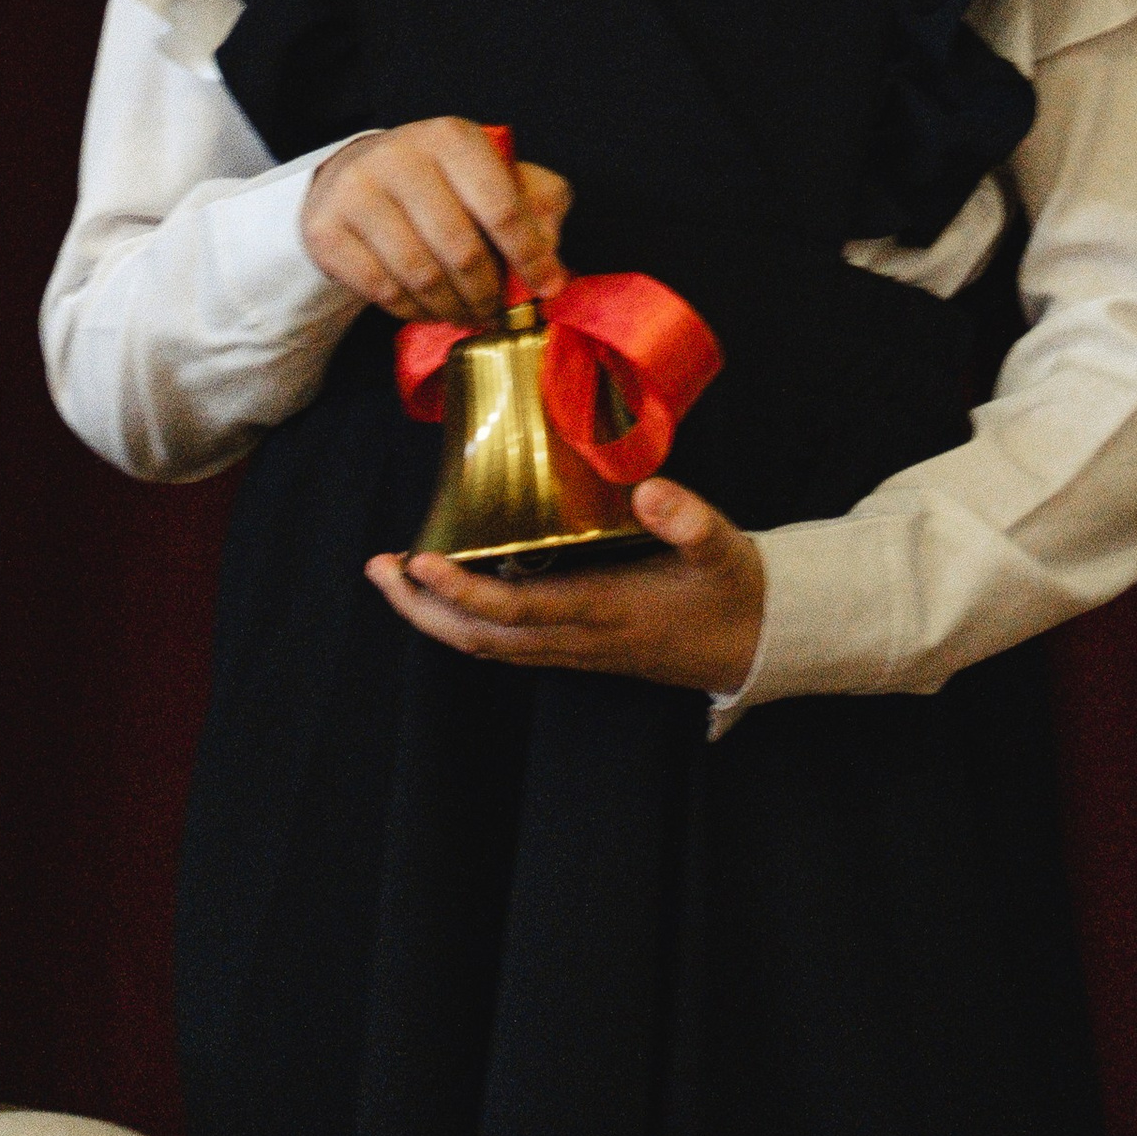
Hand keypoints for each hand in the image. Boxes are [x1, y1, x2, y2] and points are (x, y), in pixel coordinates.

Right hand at [301, 117, 570, 324]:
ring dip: (452, 308)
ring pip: (421, 276)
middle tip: (496, 313)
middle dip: (487, 293)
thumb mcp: (494, 176)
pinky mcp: (326, 229)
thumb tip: (555, 267)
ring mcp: (357, 191)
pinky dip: (413, 312)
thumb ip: (537, 206)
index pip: (501, 205)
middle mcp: (401, 155)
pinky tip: (427, 310)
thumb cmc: (440, 182)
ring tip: (465, 314)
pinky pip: (382, 291)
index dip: (530, 256)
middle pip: (460, 249)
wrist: (355, 176)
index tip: (548, 290)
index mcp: (452, 137)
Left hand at [365, 475, 767, 695]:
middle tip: (379, 568)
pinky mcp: (579, 643)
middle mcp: (579, 638)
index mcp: (604, 612)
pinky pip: (508, 640)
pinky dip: (467, 618)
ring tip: (396, 574)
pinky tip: (450, 587)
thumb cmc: (734, 591)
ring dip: (436, 616)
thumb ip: (689, 520)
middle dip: (423, 610)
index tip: (421, 561)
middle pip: (481, 639)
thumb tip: (650, 488)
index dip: (463, 592)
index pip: (517, 612)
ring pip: (488, 644)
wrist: (757, 642)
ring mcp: (576, 647)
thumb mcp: (723, 548)